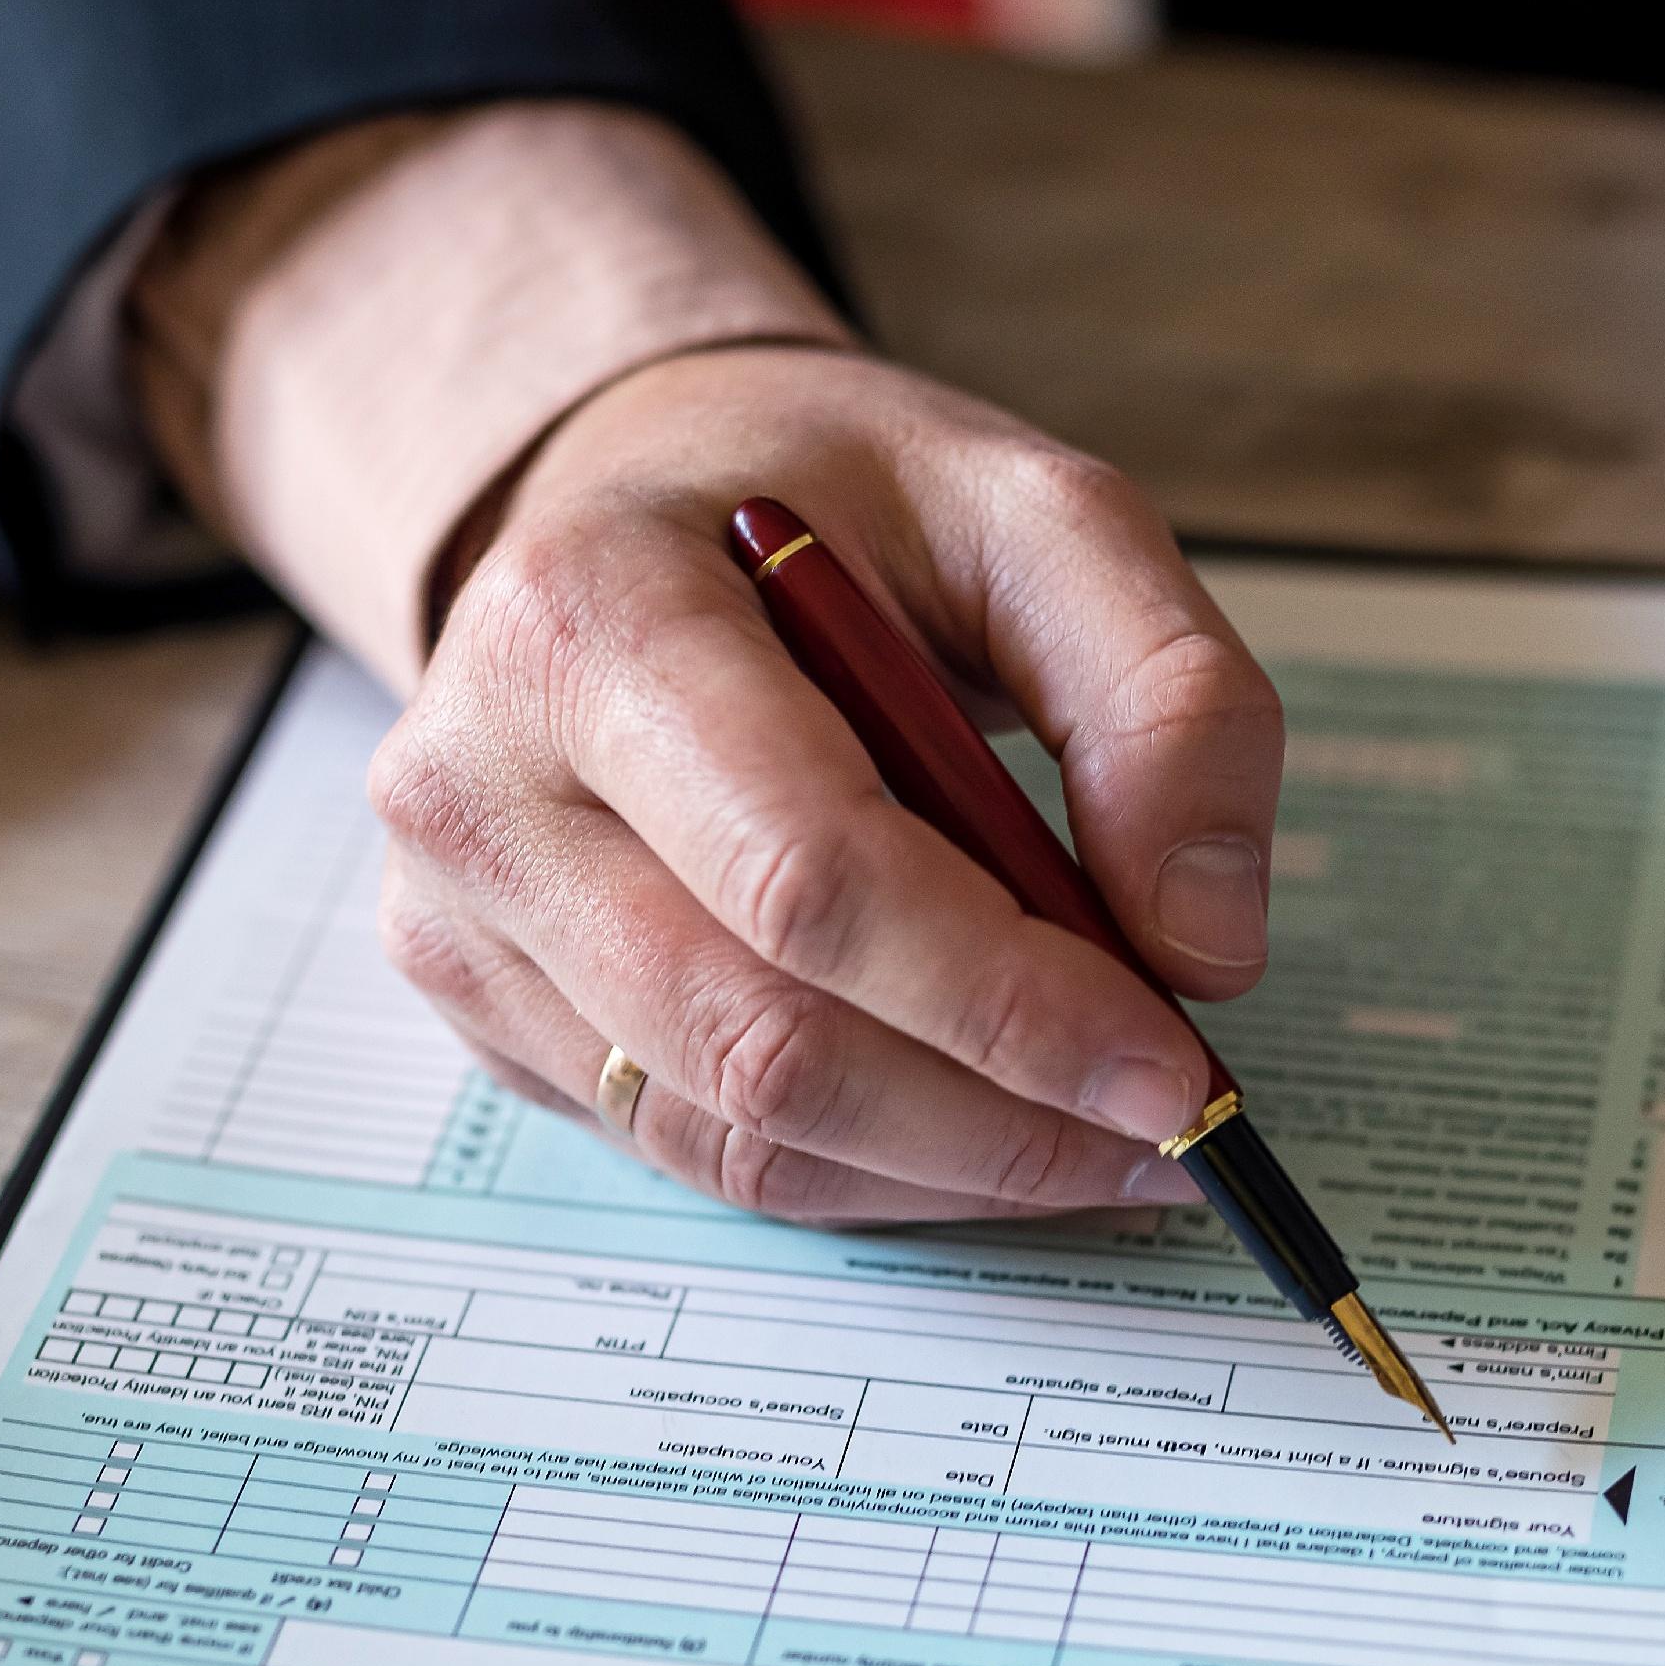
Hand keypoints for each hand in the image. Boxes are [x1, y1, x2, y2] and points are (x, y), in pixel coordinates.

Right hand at [362, 343, 1282, 1220]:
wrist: (636, 498)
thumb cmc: (829, 503)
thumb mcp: (1032, 512)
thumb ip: (1161, 694)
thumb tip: (1206, 945)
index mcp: (586, 615)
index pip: (807, 875)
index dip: (1006, 1000)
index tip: (1173, 1063)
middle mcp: (477, 781)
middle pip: (763, 1035)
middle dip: (998, 1111)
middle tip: (1168, 1121)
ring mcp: (458, 914)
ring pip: (733, 1126)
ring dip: (949, 1162)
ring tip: (1101, 1131)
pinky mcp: (483, 1006)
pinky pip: (696, 1148)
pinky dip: (870, 1167)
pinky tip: (979, 1118)